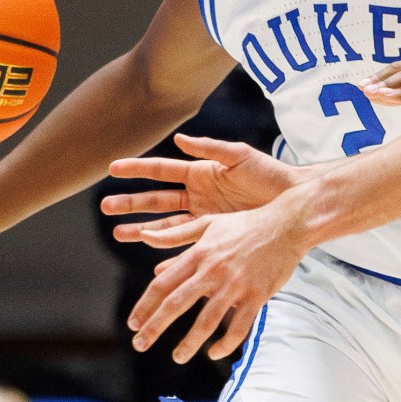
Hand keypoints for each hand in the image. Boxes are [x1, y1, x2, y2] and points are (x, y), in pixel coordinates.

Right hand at [102, 133, 304, 243]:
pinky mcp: (214, 237)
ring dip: (141, 230)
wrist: (295, 201)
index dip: (137, 169)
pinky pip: (186, 247)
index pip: (161, 171)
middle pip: (156, 200)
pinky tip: (153, 263)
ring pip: (164, 226)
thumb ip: (209, 148)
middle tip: (105, 207)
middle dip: (130, 203)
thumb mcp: (239, 156)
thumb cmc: (271, 174)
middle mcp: (197, 197)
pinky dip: (169, 255)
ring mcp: (203, 219)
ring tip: (118, 233)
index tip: (112, 168)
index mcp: (200, 173)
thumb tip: (178, 138)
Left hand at [127, 197, 314, 361]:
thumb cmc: (245, 224)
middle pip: (177, 304)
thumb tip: (144, 238)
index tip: (133, 323)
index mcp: (198, 254)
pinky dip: (226, 343)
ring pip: (207, 320)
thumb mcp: (206, 223)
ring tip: (177, 357)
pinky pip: (239, 326)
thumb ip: (175, 235)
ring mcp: (235, 285)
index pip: (163, 284)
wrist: (287, 225)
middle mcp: (212, 271)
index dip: (145, 305)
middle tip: (140, 344)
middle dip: (155, 327)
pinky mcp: (257, 296)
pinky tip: (214, 353)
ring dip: (189, 343)